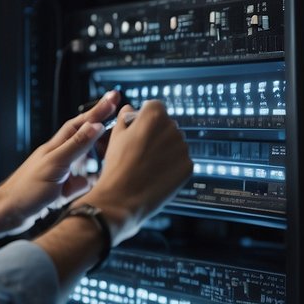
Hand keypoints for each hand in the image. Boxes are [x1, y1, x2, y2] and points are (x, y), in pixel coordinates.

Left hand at [0, 90, 121, 247]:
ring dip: (94, 156)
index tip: (114, 97)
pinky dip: (85, 184)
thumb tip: (95, 125)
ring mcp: (58, 173)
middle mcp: (58, 157)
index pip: (81, 123)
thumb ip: (76, 146)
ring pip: (82, 161)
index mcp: (56, 147)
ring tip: (109, 146)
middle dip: (99, 127)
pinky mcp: (58, 189)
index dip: (98, 110)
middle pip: (82, 137)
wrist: (9, 212)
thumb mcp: (55, 165)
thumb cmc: (26, 190)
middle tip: (116, 114)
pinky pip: (78, 183)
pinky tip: (90, 184)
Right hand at [82, 100, 192, 244]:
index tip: (138, 128)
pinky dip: (172, 166)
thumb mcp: (115, 137)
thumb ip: (125, 118)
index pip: (155, 106)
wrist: (122, 198)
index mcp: (153, 116)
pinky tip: (156, 174)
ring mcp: (183, 148)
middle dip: (156, 133)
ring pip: (175, 143)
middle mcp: (172, 128)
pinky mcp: (188, 166)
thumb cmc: (116, 167)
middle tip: (140, 150)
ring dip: (165, 150)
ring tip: (147, 165)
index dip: (145, 117)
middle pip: (167, 124)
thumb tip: (130, 110)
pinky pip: (181, 161)